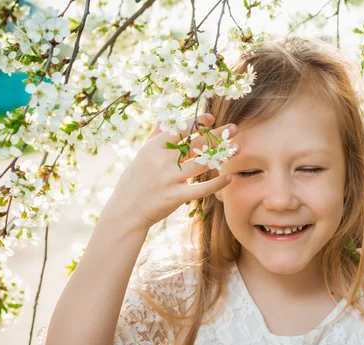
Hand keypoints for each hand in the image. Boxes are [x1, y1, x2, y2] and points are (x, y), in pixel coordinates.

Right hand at [104, 113, 238, 229]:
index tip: (211, 118)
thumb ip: (156, 135)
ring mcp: (169, 179)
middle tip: (234, 128)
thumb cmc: (136, 179)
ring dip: (221, 156)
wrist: (127, 209)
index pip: (179, 129)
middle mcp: (162, 160)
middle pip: (195, 144)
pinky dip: (216, 184)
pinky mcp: (175, 196)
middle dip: (217, 135)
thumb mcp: (142, 154)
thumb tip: (165, 116)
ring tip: (237, 149)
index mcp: (154, 147)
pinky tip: (229, 177)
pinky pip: (201, 189)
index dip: (197, 122)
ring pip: (201, 164)